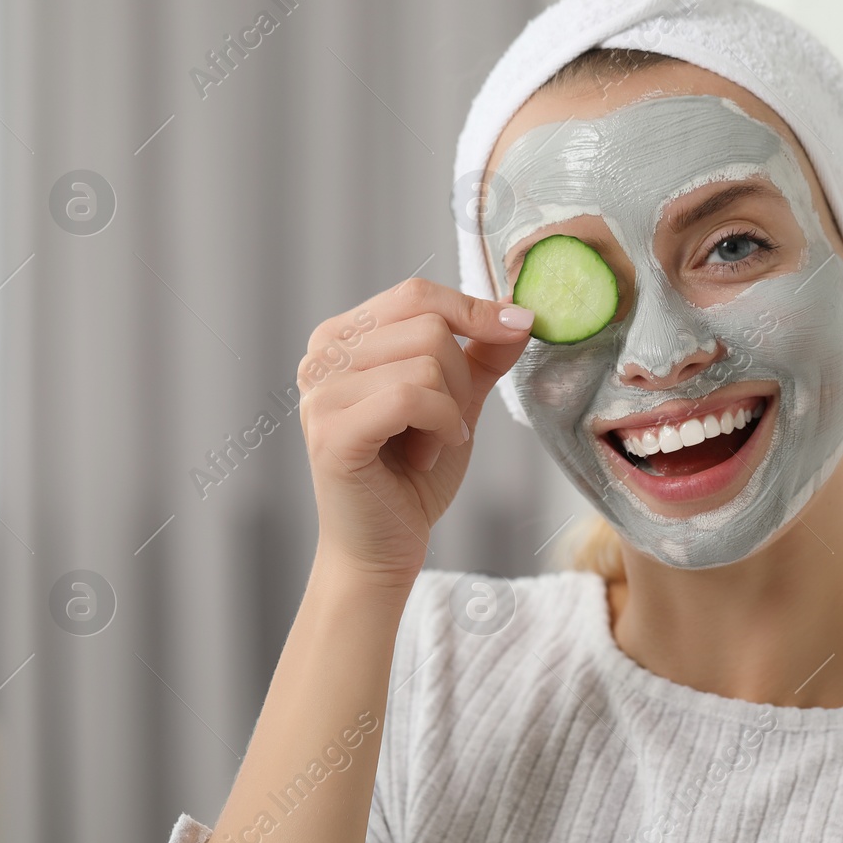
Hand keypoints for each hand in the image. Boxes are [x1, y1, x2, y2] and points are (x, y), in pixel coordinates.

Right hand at [297, 275, 534, 587]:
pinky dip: (441, 425)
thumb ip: (482, 354)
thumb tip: (519, 311)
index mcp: (343, 337)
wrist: (382, 547)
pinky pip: (412, 397)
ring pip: (427, 361)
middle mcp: (321, 356)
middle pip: (428, 325)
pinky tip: (429, 453)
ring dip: (450, 411)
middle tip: (448, 424)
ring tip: (428, 444)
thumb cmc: (412, 474)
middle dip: (463, 379)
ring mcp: (321, 392)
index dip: (474, 309)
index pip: (416, 294)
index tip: (521, 326)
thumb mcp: (456, 401)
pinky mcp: (332, 431)